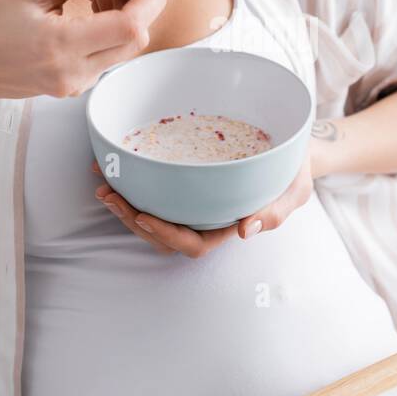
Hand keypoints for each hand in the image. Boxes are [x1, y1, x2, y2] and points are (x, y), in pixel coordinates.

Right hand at [0, 0, 167, 105]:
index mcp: (61, 46)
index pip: (131, 25)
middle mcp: (74, 72)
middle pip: (137, 39)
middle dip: (143, 2)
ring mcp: (76, 84)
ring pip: (126, 47)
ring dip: (126, 14)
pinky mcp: (76, 86)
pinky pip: (109, 55)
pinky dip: (110, 29)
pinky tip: (88, 9)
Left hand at [92, 146, 314, 256]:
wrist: (291, 151)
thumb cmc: (294, 173)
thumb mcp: (294, 191)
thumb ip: (275, 211)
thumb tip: (246, 231)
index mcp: (226, 229)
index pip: (192, 244)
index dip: (165, 235)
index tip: (144, 216)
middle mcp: (204, 221)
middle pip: (161, 234)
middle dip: (131, 219)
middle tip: (108, 194)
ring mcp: (191, 204)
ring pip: (150, 216)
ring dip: (123, 203)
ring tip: (102, 181)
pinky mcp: (182, 185)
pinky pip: (152, 192)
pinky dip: (130, 182)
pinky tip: (111, 165)